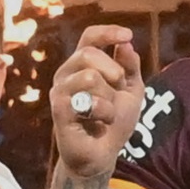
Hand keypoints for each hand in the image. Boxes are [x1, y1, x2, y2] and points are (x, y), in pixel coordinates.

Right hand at [50, 23, 149, 179]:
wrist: (103, 155)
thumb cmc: (114, 123)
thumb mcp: (130, 91)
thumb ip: (130, 67)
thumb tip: (126, 44)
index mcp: (82, 65)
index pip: (89, 38)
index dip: (107, 33)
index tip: (128, 35)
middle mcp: (66, 74)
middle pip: (89, 54)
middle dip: (113, 72)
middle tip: (118, 91)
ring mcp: (60, 91)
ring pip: (89, 77)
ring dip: (108, 98)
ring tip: (107, 114)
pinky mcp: (59, 110)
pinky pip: (88, 101)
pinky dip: (103, 112)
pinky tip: (100, 123)